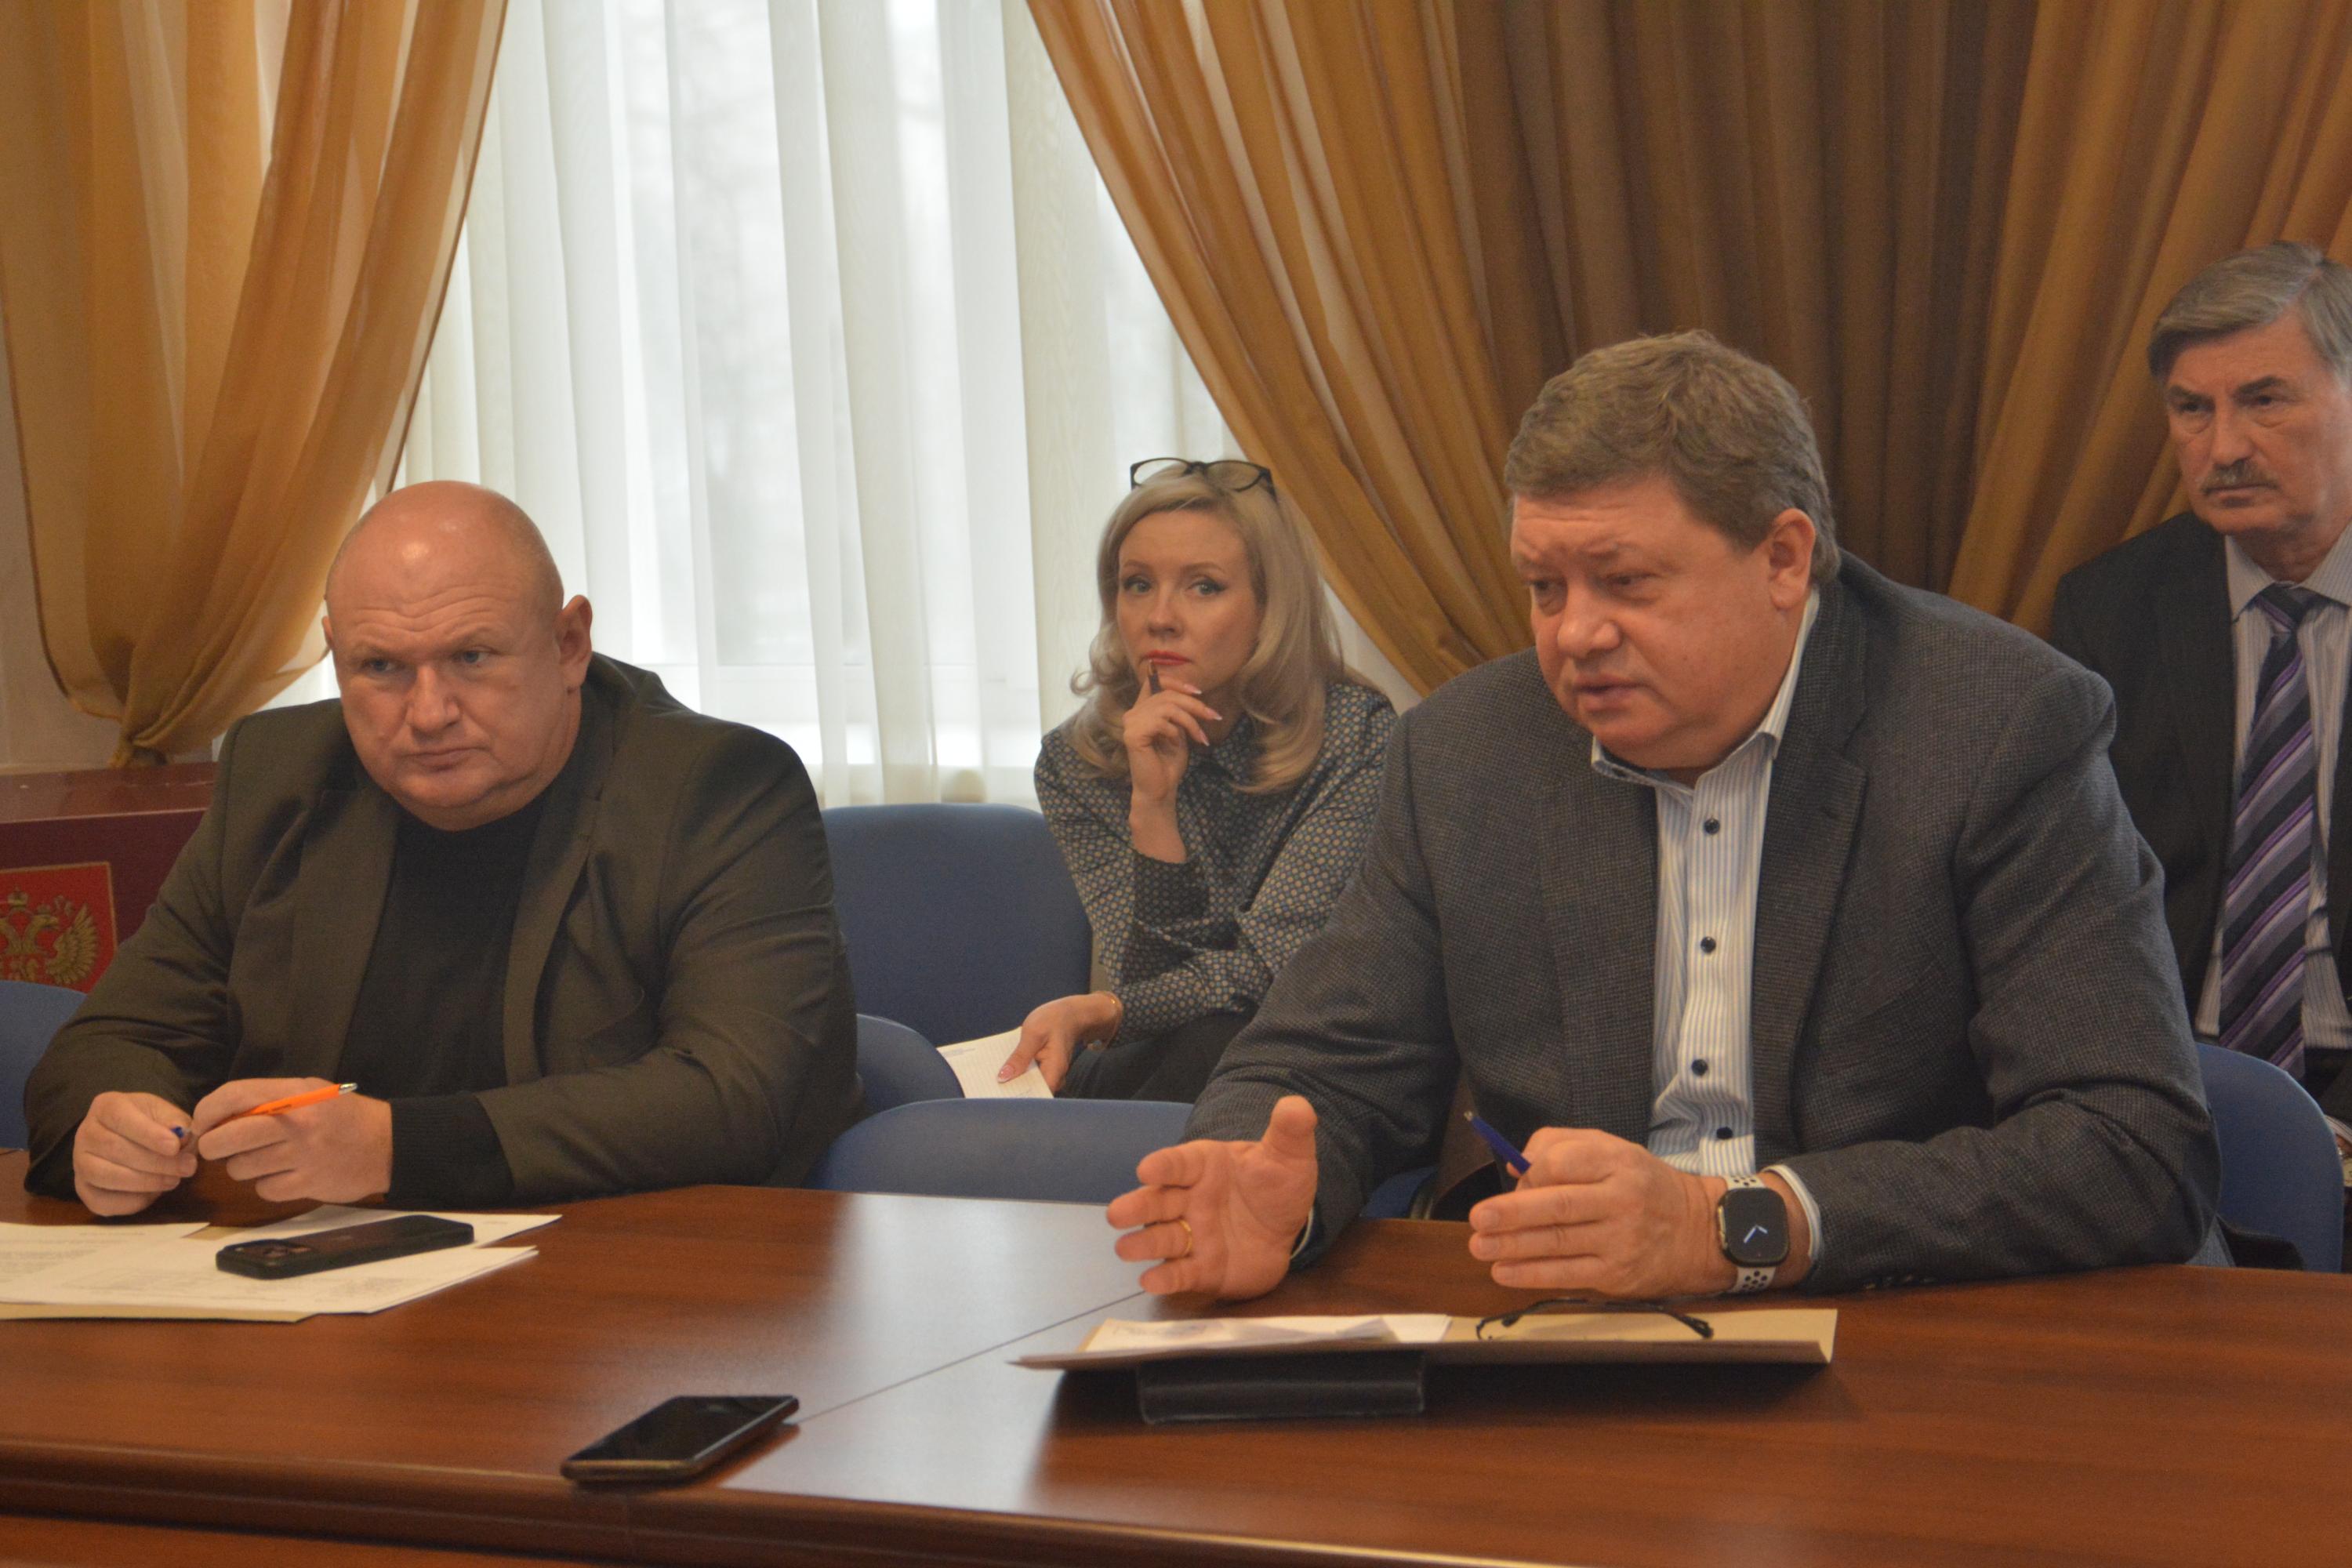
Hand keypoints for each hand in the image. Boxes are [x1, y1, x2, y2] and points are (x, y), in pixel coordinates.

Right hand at [72, 1091, 197, 1215]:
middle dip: (155, 1162)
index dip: (148, 1134)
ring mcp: (79, 1163)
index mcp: (105, 1107)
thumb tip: (183, 1137)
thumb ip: (175, 1121)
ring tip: (174, 1180)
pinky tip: (153, 1194)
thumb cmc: (150, 1122)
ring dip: (144, 1182)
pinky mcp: (83, 1189)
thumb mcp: (164, 1113)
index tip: (174, 1147)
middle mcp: (85, 1133)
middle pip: (114, 1149)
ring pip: (106, 1176)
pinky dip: (130, 1202)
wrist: (130, 1139)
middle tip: (187, 1167)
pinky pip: (102, 1201)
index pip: (121, 1118)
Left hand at [189, 1079, 393, 1203]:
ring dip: (244, 1167)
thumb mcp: (310, 1092)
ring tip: (266, 1159)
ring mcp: (301, 1156)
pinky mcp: (307, 1185)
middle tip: (220, 1148)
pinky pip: (264, 1190)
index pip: (232, 1096)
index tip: (203, 1124)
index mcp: (293, 1095)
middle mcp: (294, 1123)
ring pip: (240, 1169)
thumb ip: (268, 1099)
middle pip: (224, 1139)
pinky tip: (286, 1175)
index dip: (207, 1111)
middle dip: (211, 1147)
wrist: (389, 1144)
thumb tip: (218, 1118)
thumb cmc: (343, 1116)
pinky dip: (268, 1185)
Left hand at [1000, 991, 1121, 1090]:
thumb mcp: (1033, 1034)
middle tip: (988, 1087)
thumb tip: (1003, 1077)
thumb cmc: (1055, 1019)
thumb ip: (1019, 1056)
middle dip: (1010, 1090)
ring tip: (990, 1079)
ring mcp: (1049, 1074)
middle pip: (1030, 1093)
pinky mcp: (1043, 1069)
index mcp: (1054, 1071)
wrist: (1071, 1013)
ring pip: (1028, 1084)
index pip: (1035, 1096)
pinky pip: (1028, 1075)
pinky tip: (1002, 1068)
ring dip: (1012, 1081)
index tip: (997, 1097)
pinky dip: (1016, 1072)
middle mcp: (1053, 1077)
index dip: (1017, 1098)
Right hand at [1106, 1093, 1319, 1299]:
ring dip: (1143, 1243)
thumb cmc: (1276, 1184)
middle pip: (1158, 1202)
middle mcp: (1190, 1200)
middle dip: (1137, 1207)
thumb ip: (1289, 1131)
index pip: (1179, 1163)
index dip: (1163, 1166)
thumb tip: (1297, 1104)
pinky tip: (1151, 1280)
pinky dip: (1166, 1278)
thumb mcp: (1288, 1156)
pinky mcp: (1202, 1269)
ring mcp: (1193, 1236)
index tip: (1147, 1169)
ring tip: (1125, 1248)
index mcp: (1204, 1166)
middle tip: (1116, 1214)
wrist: (1284, 1227)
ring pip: (1163, 1238)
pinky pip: (1181, 1273)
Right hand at [1121, 675, 1220, 809]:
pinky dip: (1174, 731)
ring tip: (1200, 737)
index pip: (1154, 682)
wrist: (1160, 789)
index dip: (1176, 682)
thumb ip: (1179, 712)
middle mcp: (1132, 713)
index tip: (1198, 693)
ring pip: (1167, 707)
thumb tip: (1193, 693)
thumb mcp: (1178, 731)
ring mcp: (1130, 723)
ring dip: (1189, 721)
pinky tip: (1176, 744)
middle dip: (1194, 704)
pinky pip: (1160, 722)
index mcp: (1141, 710)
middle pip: (1166, 694)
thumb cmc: (1168, 763)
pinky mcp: (1132, 735)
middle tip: (1213, 717)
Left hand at [1467, 1128, 1756, 1299]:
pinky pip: (1567, 1275)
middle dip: (1512, 1213)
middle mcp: (1622, 1201)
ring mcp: (1620, 1241)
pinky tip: (1503, 1271)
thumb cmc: (1642, 1186)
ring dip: (1512, 1247)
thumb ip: (1563, 1147)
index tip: (1515, 1180)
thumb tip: (1516, 1167)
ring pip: (1557, 1243)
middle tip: (1478, 1218)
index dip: (1532, 1172)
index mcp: (1619, 1162)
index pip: (1565, 1163)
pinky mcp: (1617, 1275)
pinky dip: (1531, 1274)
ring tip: (1479, 1246)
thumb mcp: (1613, 1150)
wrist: (1697, 1232)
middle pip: (1558, 1206)